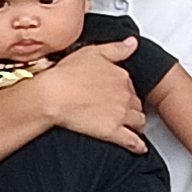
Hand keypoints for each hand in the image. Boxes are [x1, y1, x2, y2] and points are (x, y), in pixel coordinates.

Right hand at [28, 41, 150, 146]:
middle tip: (123, 110)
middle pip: (136, 103)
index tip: (119, 93)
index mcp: (121, 76)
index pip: (131, 85)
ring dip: (136, 124)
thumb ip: (117, 48)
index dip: (125, 90)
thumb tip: (133, 43)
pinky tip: (139, 148)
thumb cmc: (67, 73)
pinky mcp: (113, 132)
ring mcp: (120, 114)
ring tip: (132, 127)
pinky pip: (132, 141)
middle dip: (132, 107)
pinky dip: (138, 145)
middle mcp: (125, 95)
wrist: (53, 95)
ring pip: (138, 121)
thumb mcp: (92, 52)